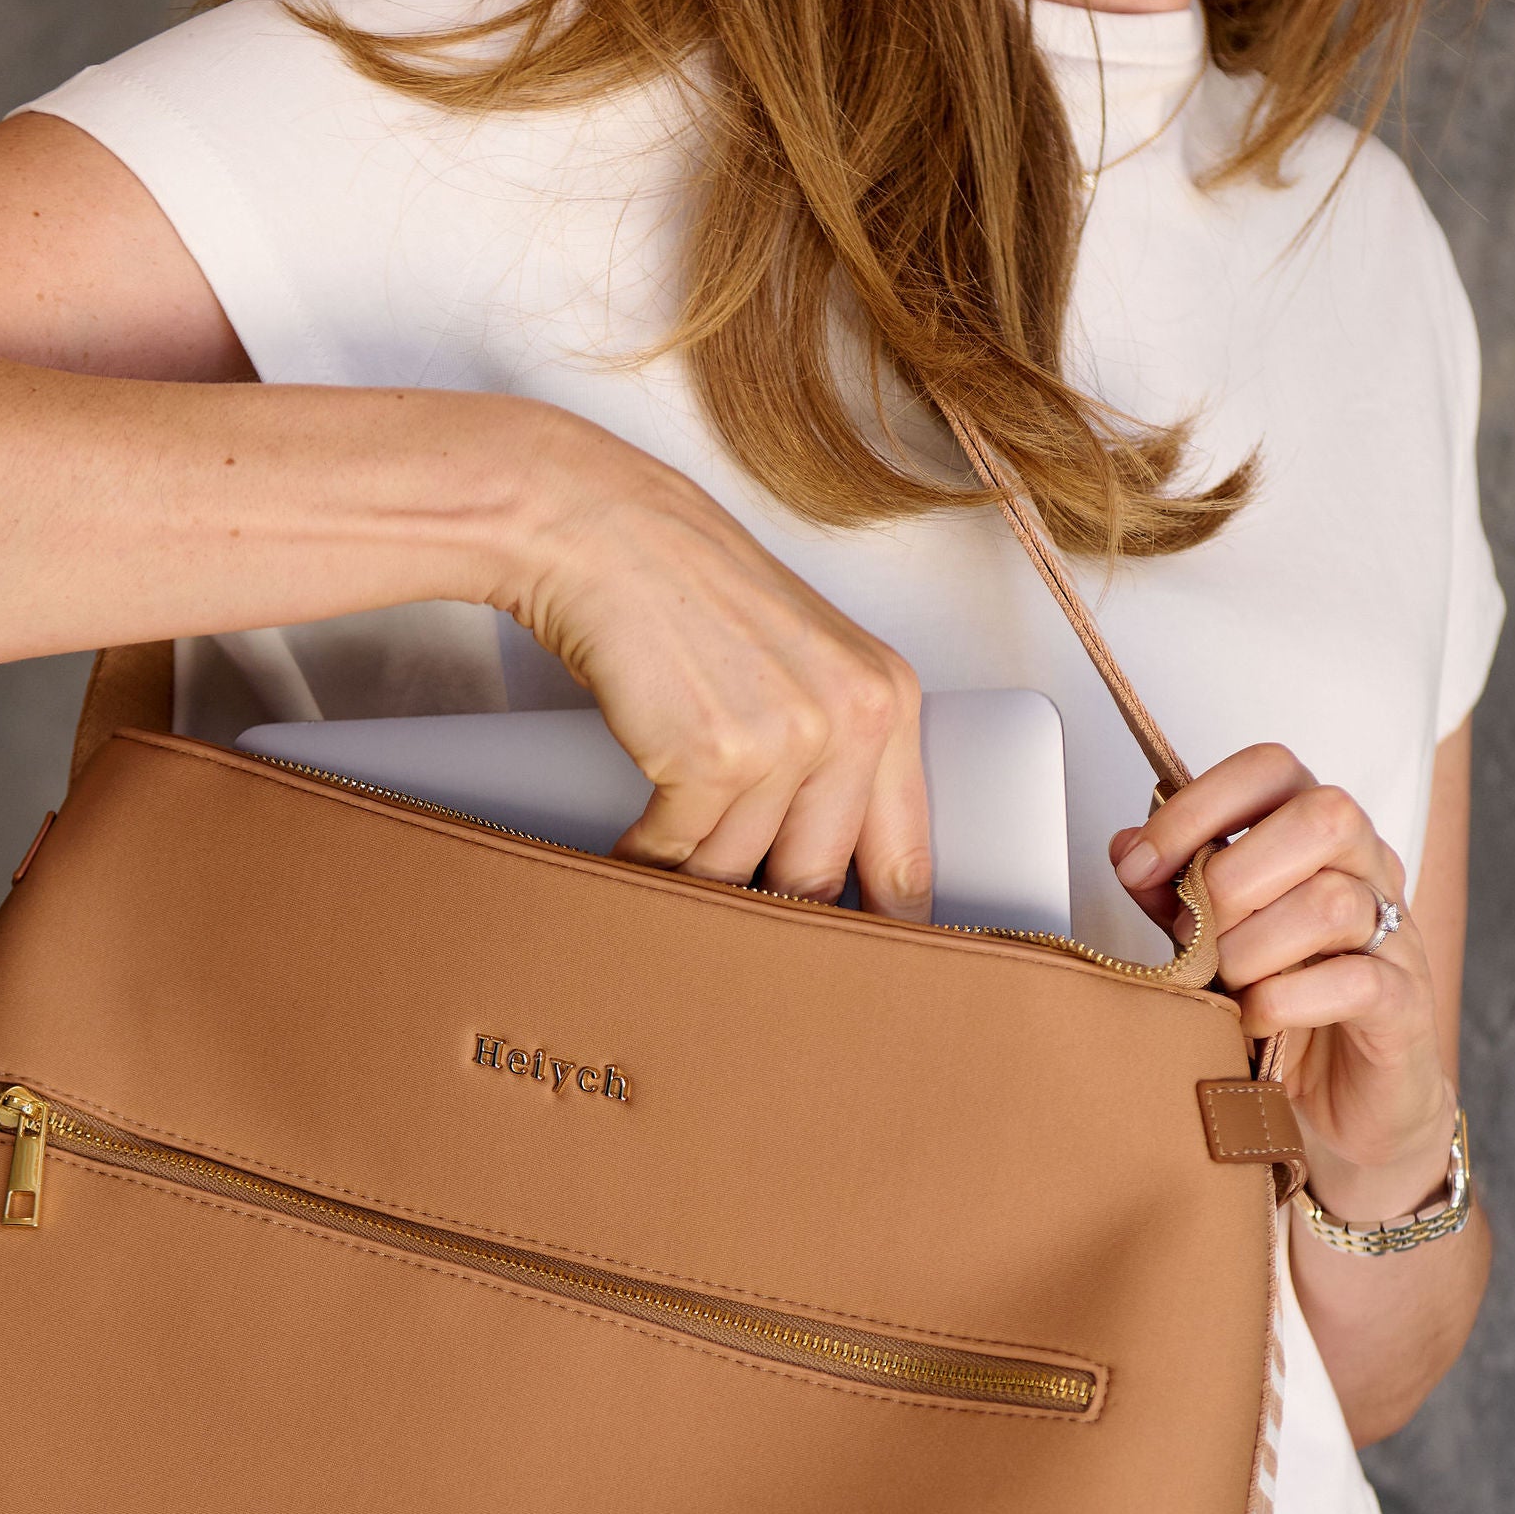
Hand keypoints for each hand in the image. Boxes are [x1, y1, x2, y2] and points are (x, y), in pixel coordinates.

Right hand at [504, 411, 930, 919]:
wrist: (609, 535)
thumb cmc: (694, 600)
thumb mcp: (804, 668)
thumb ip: (835, 764)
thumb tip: (830, 885)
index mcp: (888, 701)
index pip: (905, 859)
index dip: (883, 932)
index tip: (863, 978)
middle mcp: (851, 720)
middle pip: (818, 883)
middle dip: (766, 912)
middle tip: (736, 940)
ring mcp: (784, 738)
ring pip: (738, 873)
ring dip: (692, 878)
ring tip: (666, 853)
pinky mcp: (710, 755)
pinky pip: (677, 853)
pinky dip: (644, 860)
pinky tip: (632, 849)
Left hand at [1110, 743, 1456, 1224]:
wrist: (1340, 1114)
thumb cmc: (1278, 1014)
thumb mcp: (1211, 945)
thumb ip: (1176, 895)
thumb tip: (1126, 846)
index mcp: (1316, 839)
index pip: (1272, 770)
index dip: (1199, 805)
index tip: (1140, 863)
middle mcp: (1367, 872)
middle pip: (1325, 815)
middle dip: (1236, 877)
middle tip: (1198, 937)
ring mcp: (1394, 936)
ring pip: (1334, 902)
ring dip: (1255, 949)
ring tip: (1228, 986)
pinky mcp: (1405, 1004)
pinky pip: (1354, 980)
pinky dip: (1286, 1001)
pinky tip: (1254, 1019)